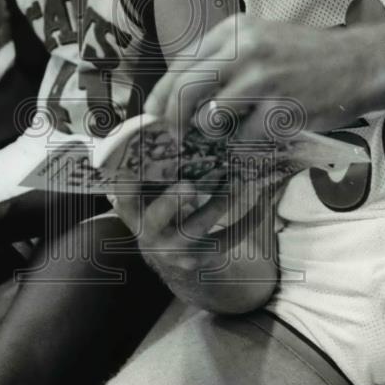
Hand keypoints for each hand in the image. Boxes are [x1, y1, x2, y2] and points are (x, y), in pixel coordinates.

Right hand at [112, 176, 270, 273]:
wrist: (170, 258)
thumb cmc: (160, 210)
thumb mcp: (147, 196)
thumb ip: (150, 173)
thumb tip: (168, 126)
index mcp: (133, 212)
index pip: (123, 200)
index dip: (123, 189)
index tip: (128, 172)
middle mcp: (151, 233)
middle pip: (157, 218)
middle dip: (171, 202)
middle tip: (188, 185)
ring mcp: (177, 249)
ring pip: (199, 224)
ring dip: (220, 200)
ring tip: (236, 179)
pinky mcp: (203, 257)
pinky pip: (228, 238)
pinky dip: (247, 219)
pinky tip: (262, 201)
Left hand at [144, 15, 378, 141]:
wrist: (359, 64)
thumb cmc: (304, 58)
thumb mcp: (259, 42)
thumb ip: (221, 62)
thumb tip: (178, 96)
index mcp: (233, 30)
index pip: (181, 65)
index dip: (162, 95)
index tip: (153, 118)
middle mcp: (243, 48)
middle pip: (186, 90)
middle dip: (173, 120)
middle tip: (174, 138)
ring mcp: (262, 77)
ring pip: (212, 117)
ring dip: (217, 132)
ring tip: (238, 126)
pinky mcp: (280, 106)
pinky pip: (245, 136)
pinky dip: (251, 141)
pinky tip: (270, 127)